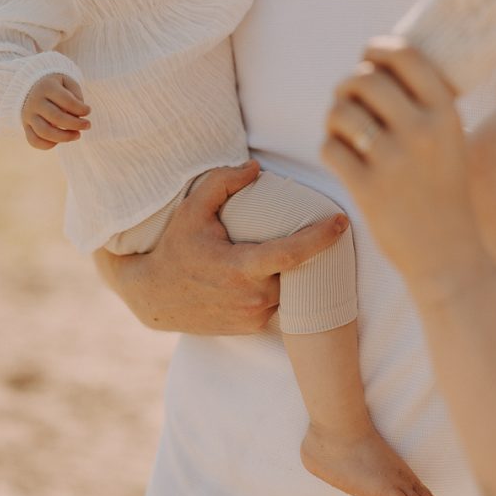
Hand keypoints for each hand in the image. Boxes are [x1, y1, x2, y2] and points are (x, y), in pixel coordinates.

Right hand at [21, 74, 90, 149]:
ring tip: (77, 135)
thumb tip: (78, 114)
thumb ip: (75, 95)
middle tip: (87, 125)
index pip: (66, 101)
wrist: (32, 87)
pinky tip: (60, 141)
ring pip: (44, 132)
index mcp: (47, 87)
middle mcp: (35, 101)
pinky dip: (48, 145)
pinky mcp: (26, 126)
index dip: (80, 109)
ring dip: (64, 137)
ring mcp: (28, 115)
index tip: (88, 111)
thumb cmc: (56, 86)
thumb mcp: (67, 81)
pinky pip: (34, 141)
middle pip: (56, 117)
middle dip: (75, 124)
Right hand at [94, 161, 348, 334]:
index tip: (342, 222)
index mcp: (240, 268)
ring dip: (296, 272)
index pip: (291, 253)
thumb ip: (223, 182)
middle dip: (311, 252)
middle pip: (297, 272)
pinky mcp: (252, 328)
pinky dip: (282, 287)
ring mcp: (253, 317)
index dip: (321, 238)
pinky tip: (278, 272)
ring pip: (291, 290)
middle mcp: (251, 297)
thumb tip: (255, 168)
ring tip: (300, 250)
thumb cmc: (175, 247)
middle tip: (323, 230)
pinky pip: (280, 304)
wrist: (153, 296)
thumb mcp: (191, 209)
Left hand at [322, 37, 482, 291]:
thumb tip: (373, 61)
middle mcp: (421, 130)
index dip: (377, 48)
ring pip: (340, 111)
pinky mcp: (367, 188)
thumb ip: (420, 102)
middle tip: (348, 100)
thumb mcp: (449, 138)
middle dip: (347, 86)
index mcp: (445, 112)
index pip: (404, 55)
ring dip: (334, 117)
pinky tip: (344, 160)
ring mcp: (393, 160)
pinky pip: (329, 147)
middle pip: (363, 79)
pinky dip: (331, 149)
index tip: (368, 56)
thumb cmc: (443, 189)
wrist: (448, 255)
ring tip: (344, 131)